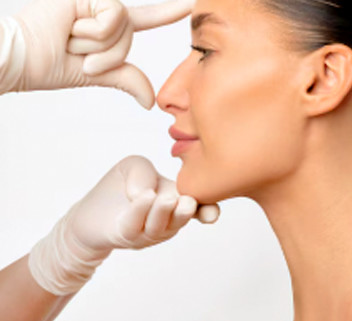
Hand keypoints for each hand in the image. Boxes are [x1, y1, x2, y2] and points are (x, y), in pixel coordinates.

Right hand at [12, 0, 192, 108]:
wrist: (20, 62)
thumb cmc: (50, 66)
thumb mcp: (98, 74)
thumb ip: (127, 78)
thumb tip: (151, 101)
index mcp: (106, 26)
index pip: (144, 18)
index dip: (168, 11)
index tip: (193, 1)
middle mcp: (100, 8)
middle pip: (132, 33)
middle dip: (108, 55)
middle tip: (79, 55)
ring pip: (123, 26)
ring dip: (99, 46)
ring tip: (70, 42)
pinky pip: (111, 16)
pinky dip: (94, 33)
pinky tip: (70, 30)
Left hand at [28, 155, 218, 294]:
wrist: (88, 214)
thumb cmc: (119, 188)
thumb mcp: (134, 166)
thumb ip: (146, 171)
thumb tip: (147, 193)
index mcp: (176, 202)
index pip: (199, 208)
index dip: (208, 210)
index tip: (213, 212)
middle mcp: (166, 221)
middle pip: (179, 219)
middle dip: (185, 212)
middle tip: (189, 201)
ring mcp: (146, 233)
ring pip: (159, 226)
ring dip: (163, 213)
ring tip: (168, 199)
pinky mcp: (124, 235)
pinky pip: (134, 225)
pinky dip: (140, 211)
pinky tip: (143, 198)